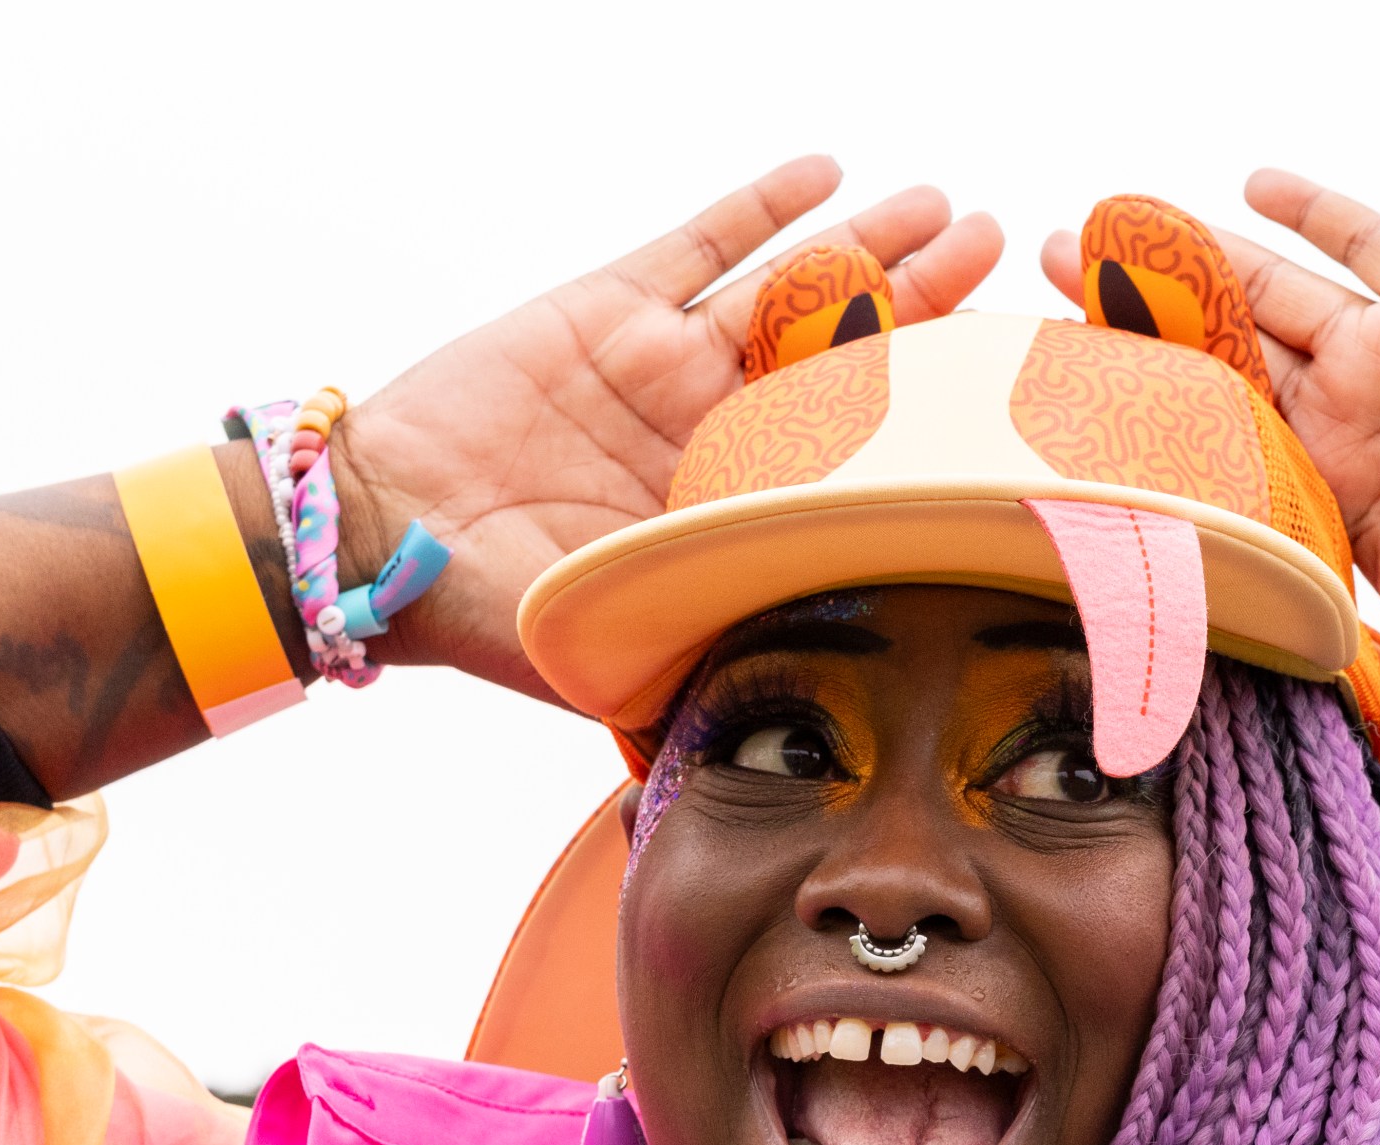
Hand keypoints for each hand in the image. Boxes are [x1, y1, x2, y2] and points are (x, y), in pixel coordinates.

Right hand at [338, 160, 1002, 701]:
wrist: (377, 532)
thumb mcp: (614, 646)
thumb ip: (702, 662)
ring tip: (942, 204)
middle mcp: (713, 430)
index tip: (1002, 393)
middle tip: (997, 253)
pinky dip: (762, 206)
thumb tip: (799, 737)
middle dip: (923, 306)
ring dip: (868, 245)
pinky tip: (826, 172)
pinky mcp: (612, 303)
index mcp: (731, 511)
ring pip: (790, 289)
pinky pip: (700, 241)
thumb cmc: (490, 607)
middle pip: (842, 356)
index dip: (927, 423)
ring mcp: (666, 362)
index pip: (853, 459)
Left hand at [1044, 172, 1379, 767]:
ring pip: (1268, 290)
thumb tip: (1313, 786)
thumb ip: (1374, 709)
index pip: (1206, 449)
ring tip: (1107, 219)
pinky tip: (1249, 184)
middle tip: (1045, 281)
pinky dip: (1313, 210)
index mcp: (1328, 500)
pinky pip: (1367, 239)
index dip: (1136, 419)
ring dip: (1189, 254)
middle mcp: (1347, 423)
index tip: (1059, 397)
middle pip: (1214, 355)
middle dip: (1132, 318)